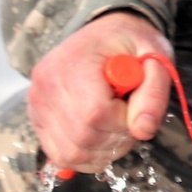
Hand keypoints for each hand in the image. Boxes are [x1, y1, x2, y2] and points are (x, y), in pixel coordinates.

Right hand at [27, 11, 173, 171]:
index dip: (123, 122)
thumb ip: (154, 92)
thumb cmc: (129, 44)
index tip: (134, 106)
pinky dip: (86, 156)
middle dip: (116, 139)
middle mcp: (46, 84)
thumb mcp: (154, 56)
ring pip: (71, 153)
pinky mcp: (37, 119)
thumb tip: (142, 130)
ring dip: (103, 151)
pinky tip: (100, 138)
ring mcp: (37, 103)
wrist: (105, 35)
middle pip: (82, 138)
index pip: (95, 113)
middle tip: (129, 119)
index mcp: (73, 62)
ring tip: (115, 126)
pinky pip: (60, 155)